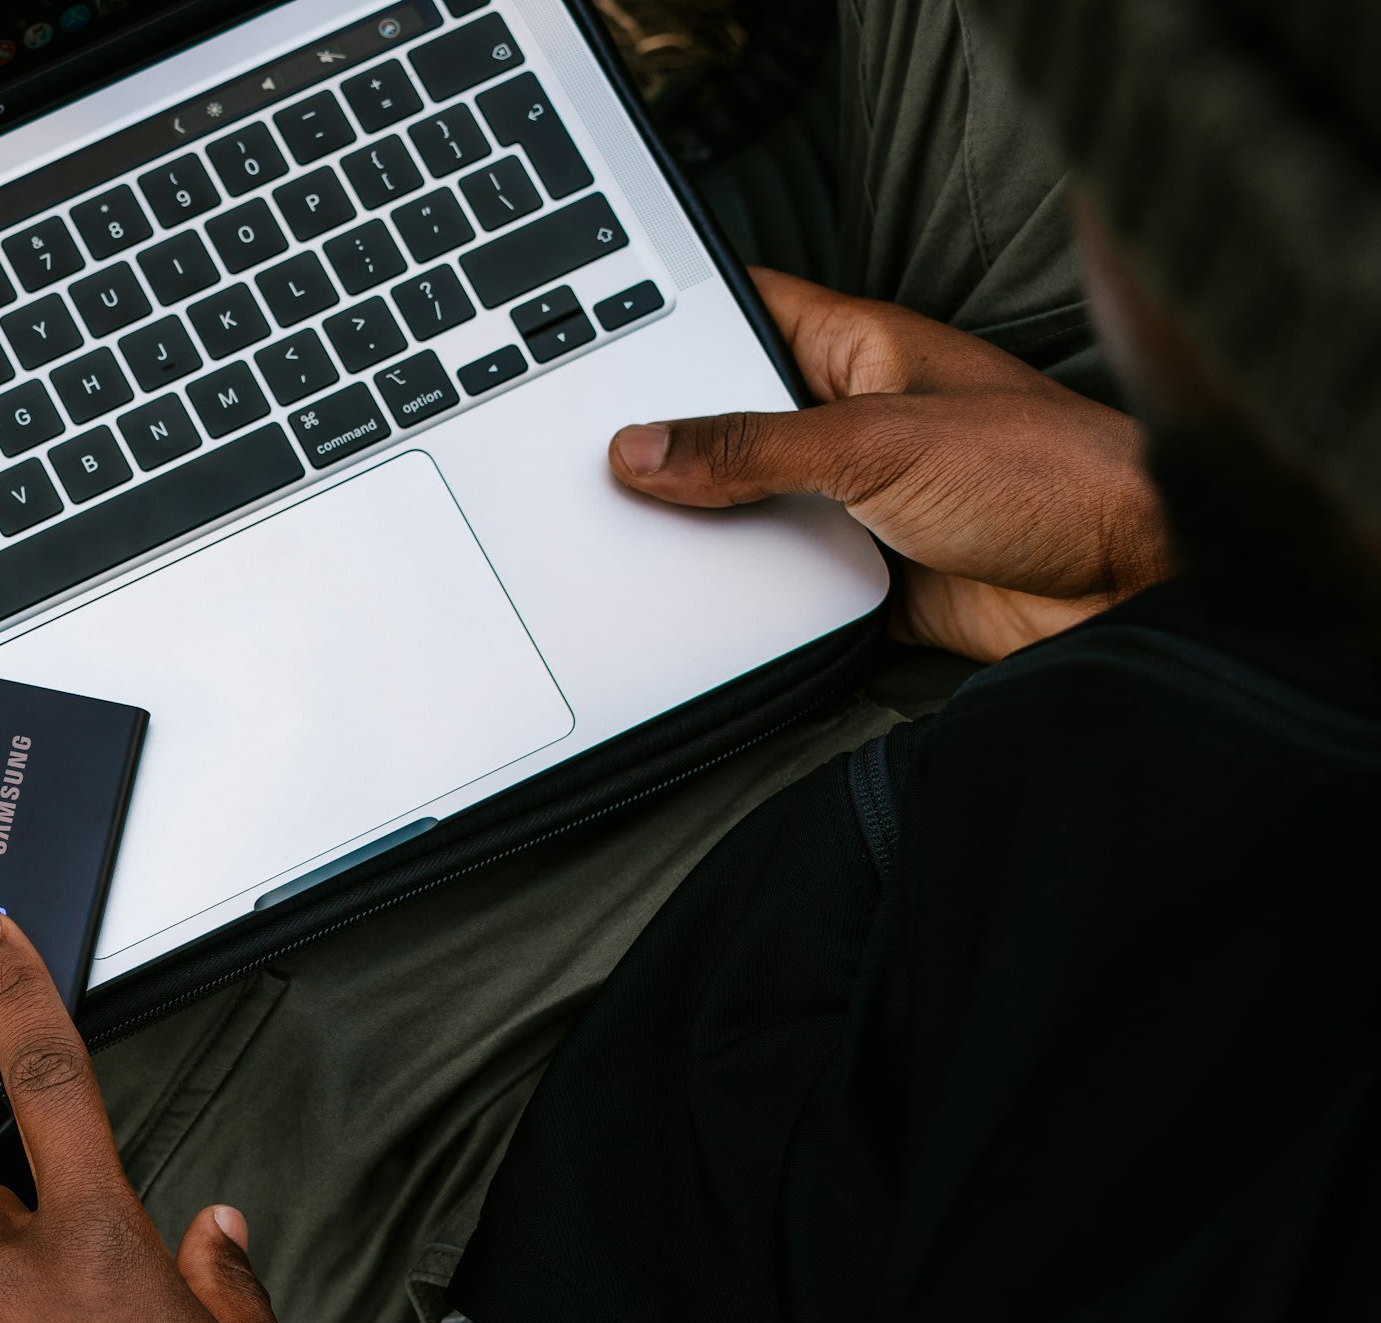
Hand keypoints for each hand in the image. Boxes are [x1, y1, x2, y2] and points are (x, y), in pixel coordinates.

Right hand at [609, 268, 1170, 662]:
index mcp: (859, 352)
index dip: (674, 321)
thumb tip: (646, 449)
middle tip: (594, 465)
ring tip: (637, 540)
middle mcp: (855, 421)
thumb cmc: (1051, 475)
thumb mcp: (874, 444)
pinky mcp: (871, 575)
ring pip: (753, 508)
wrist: (1136, 587)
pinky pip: (786, 583)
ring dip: (710, 530)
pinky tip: (708, 603)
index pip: (746, 311)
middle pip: (733, 423)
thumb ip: (751, 448)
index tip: (598, 348)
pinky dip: (751, 598)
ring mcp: (861, 500)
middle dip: (672, 446)